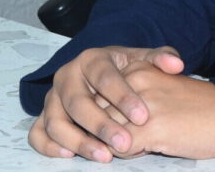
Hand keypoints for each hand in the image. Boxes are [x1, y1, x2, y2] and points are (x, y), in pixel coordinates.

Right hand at [27, 45, 184, 161]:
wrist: (100, 74)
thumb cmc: (124, 70)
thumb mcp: (142, 60)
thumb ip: (160, 59)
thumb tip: (177, 64)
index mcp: (91, 59)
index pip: (106, 78)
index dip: (123, 97)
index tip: (143, 116)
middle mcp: (67, 76)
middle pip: (78, 102)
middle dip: (102, 124)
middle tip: (125, 142)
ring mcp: (51, 98)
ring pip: (56, 121)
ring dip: (79, 141)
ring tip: (104, 156)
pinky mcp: (42, 116)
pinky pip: (37, 134)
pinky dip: (49, 146)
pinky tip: (70, 156)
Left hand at [98, 61, 214, 159]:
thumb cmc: (195, 105)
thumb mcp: (160, 86)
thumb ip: (132, 93)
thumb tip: (102, 116)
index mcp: (137, 68)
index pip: (98, 96)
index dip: (111, 114)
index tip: (134, 117)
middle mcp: (136, 82)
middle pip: (99, 114)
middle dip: (110, 129)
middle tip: (138, 132)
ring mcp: (141, 105)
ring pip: (106, 132)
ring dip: (120, 142)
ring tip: (146, 139)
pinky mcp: (149, 129)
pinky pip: (119, 148)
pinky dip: (129, 153)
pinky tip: (150, 146)